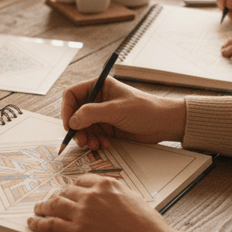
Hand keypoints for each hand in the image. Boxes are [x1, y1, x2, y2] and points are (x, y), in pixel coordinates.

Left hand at [28, 174, 173, 231]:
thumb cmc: (149, 229)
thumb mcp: (134, 200)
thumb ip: (117, 194)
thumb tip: (110, 195)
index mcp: (107, 185)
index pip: (82, 181)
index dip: (72, 188)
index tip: (68, 191)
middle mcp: (92, 196)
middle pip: (66, 192)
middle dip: (57, 196)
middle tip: (52, 200)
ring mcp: (82, 213)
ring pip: (55, 205)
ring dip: (43, 206)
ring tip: (38, 209)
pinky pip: (51, 224)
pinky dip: (39, 223)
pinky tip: (34, 223)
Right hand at [62, 77, 184, 150]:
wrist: (164, 123)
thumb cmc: (145, 109)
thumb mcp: (116, 110)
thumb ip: (91, 113)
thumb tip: (72, 120)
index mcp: (99, 86)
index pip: (72, 95)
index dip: (67, 109)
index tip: (69, 124)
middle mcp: (98, 99)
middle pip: (75, 113)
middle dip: (77, 128)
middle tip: (81, 140)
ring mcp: (102, 114)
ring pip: (83, 126)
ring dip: (86, 137)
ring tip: (94, 144)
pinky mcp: (107, 126)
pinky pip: (93, 135)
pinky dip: (95, 141)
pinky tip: (103, 145)